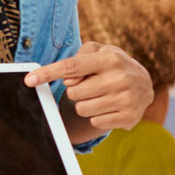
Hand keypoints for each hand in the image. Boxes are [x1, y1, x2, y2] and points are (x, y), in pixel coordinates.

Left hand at [29, 42, 152, 132]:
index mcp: (110, 59)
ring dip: (86, 104)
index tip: (29, 80)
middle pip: (73, 93)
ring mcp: (126, 99)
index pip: (72, 67)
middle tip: (92, 86)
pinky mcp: (128, 117)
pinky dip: (97, 116)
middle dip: (77, 91)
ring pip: (82, 109)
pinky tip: (109, 107)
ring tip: (101, 96)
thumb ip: (78, 59)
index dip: (48, 73)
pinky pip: (95, 122)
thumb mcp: (99, 52)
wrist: (145, 84)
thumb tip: (68, 80)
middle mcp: (120, 78)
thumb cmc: (114, 65)